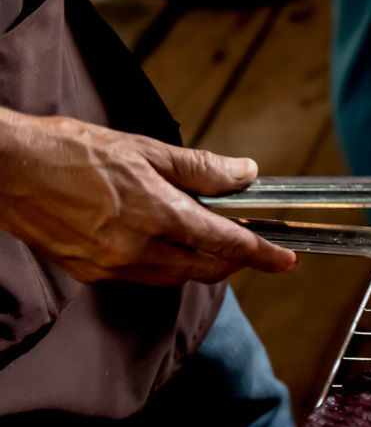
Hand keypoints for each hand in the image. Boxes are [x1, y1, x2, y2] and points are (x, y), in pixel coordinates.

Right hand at [0, 107, 296, 286]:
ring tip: (205, 239)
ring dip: (199, 263)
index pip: (226, 243)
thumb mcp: (144, 149)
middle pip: (206, 268)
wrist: (6, 168)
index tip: (287, 261)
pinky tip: (160, 243)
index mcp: (157, 215)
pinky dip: (163, 264)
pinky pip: (143, 277)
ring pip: (176, 277)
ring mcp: (113, 266)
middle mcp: (138, 249)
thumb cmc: (69, 150)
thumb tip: (245, 172)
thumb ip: (200, 168)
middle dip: (234, 260)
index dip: (262, 255)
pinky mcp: (90, 273)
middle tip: (249, 245)